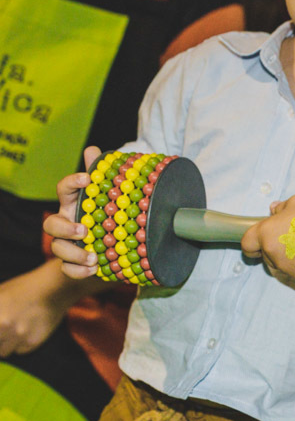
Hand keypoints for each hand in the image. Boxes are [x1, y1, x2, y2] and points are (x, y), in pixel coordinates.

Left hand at [0, 265, 72, 355]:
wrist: (53, 289)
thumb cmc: (24, 287)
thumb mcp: (0, 292)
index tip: (0, 328)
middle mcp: (3, 327)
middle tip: (4, 331)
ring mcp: (18, 336)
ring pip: (4, 352)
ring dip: (6, 344)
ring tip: (13, 333)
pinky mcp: (33, 342)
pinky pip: (20, 351)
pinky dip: (20, 345)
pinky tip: (26, 333)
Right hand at [44, 146, 103, 278]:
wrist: (117, 248)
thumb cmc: (112, 215)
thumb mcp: (113, 196)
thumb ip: (103, 174)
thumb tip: (93, 149)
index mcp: (75, 203)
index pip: (64, 189)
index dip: (71, 182)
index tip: (85, 178)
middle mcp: (67, 222)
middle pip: (51, 223)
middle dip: (64, 227)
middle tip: (84, 230)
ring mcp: (68, 244)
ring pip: (57, 248)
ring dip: (73, 253)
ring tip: (93, 258)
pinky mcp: (74, 263)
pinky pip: (68, 269)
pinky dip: (78, 271)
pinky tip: (94, 270)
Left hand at [241, 195, 294, 286]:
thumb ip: (280, 208)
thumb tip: (274, 210)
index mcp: (265, 233)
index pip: (247, 245)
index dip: (252, 245)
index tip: (259, 245)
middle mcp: (272, 253)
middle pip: (268, 256)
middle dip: (278, 250)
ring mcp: (287, 268)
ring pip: (285, 266)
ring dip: (293, 258)